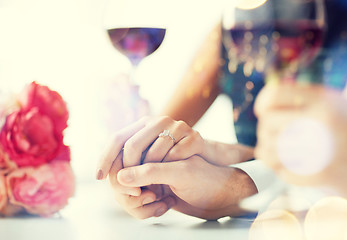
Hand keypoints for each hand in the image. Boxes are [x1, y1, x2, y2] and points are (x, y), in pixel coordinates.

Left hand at [97, 116, 204, 181]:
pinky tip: (170, 183)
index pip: (117, 138)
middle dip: (127, 170)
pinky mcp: (195, 137)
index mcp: (144, 125)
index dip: (105, 157)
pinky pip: (176, 155)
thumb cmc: (174, 167)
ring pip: (154, 152)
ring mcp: (179, 127)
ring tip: (149, 192)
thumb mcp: (149, 165)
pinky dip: (171, 171)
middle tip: (130, 191)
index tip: (98, 177)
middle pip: (132, 146)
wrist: (209, 172)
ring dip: (150, 175)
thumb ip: (130, 164)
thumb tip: (103, 173)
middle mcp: (159, 122)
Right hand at [115, 155, 257, 219]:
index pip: (125, 148)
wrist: (221, 197)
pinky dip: (146, 208)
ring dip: (139, 203)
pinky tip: (163, 206)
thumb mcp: (181, 173)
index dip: (121, 170)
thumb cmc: (208, 180)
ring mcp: (150, 169)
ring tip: (160, 203)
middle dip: (130, 193)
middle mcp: (151, 150)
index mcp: (158, 136)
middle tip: (151, 198)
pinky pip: (136, 199)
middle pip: (119, 171)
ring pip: (125, 187)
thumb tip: (121, 176)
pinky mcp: (153, 184)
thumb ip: (151, 172)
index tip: (134, 191)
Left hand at [254, 83, 346, 209]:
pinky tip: (288, 164)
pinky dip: (279, 168)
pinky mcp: (320, 175)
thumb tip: (263, 101)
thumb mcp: (329, 100)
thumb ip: (299, 97)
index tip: (263, 110)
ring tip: (276, 149)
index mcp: (323, 101)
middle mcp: (321, 123)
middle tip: (274, 132)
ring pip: (268, 149)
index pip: (274, 95)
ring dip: (267, 150)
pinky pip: (280, 171)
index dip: (262, 103)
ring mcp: (321, 150)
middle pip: (267, 122)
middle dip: (265, 128)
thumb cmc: (344, 124)